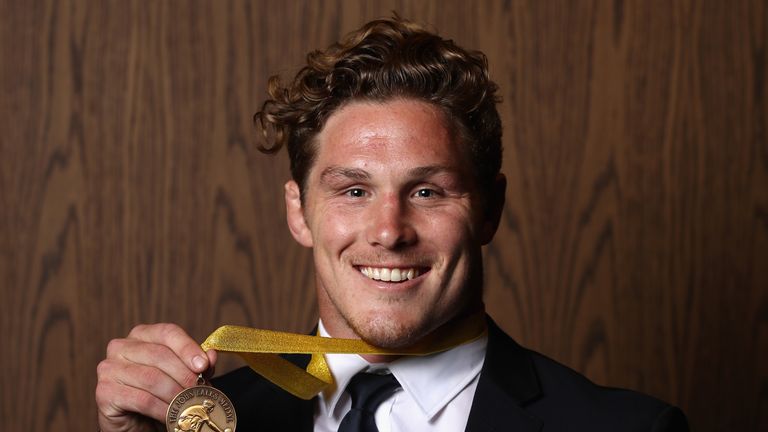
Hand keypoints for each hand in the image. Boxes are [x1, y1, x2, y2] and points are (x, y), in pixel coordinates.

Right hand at [95, 323, 217, 431]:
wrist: (134, 423)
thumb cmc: (158, 394)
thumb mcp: (181, 375)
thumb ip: (196, 364)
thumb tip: (210, 355)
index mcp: (141, 335)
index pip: (167, 332)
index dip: (188, 348)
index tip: (203, 365)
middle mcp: (121, 347)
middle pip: (160, 355)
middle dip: (185, 374)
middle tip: (200, 389)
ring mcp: (109, 368)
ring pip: (152, 378)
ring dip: (176, 394)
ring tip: (190, 404)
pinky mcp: (104, 392)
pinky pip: (142, 399)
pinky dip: (162, 409)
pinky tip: (172, 415)